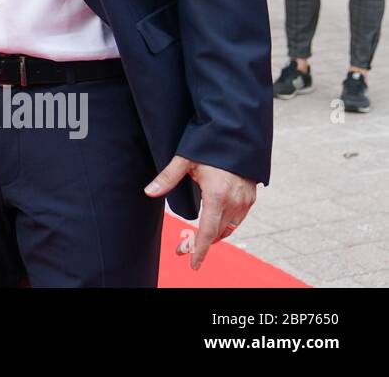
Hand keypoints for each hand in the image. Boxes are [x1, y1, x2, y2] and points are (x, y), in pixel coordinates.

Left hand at [145, 155, 257, 269]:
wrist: (237, 134)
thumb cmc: (209, 144)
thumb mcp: (185, 160)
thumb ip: (167, 178)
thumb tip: (148, 192)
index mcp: (218, 196)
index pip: (207, 232)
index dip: (199, 250)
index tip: (193, 265)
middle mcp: (234, 201)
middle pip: (217, 233)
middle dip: (200, 244)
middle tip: (181, 248)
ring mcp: (245, 200)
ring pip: (229, 228)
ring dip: (213, 236)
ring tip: (195, 240)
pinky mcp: (251, 196)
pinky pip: (238, 219)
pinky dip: (225, 226)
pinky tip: (214, 225)